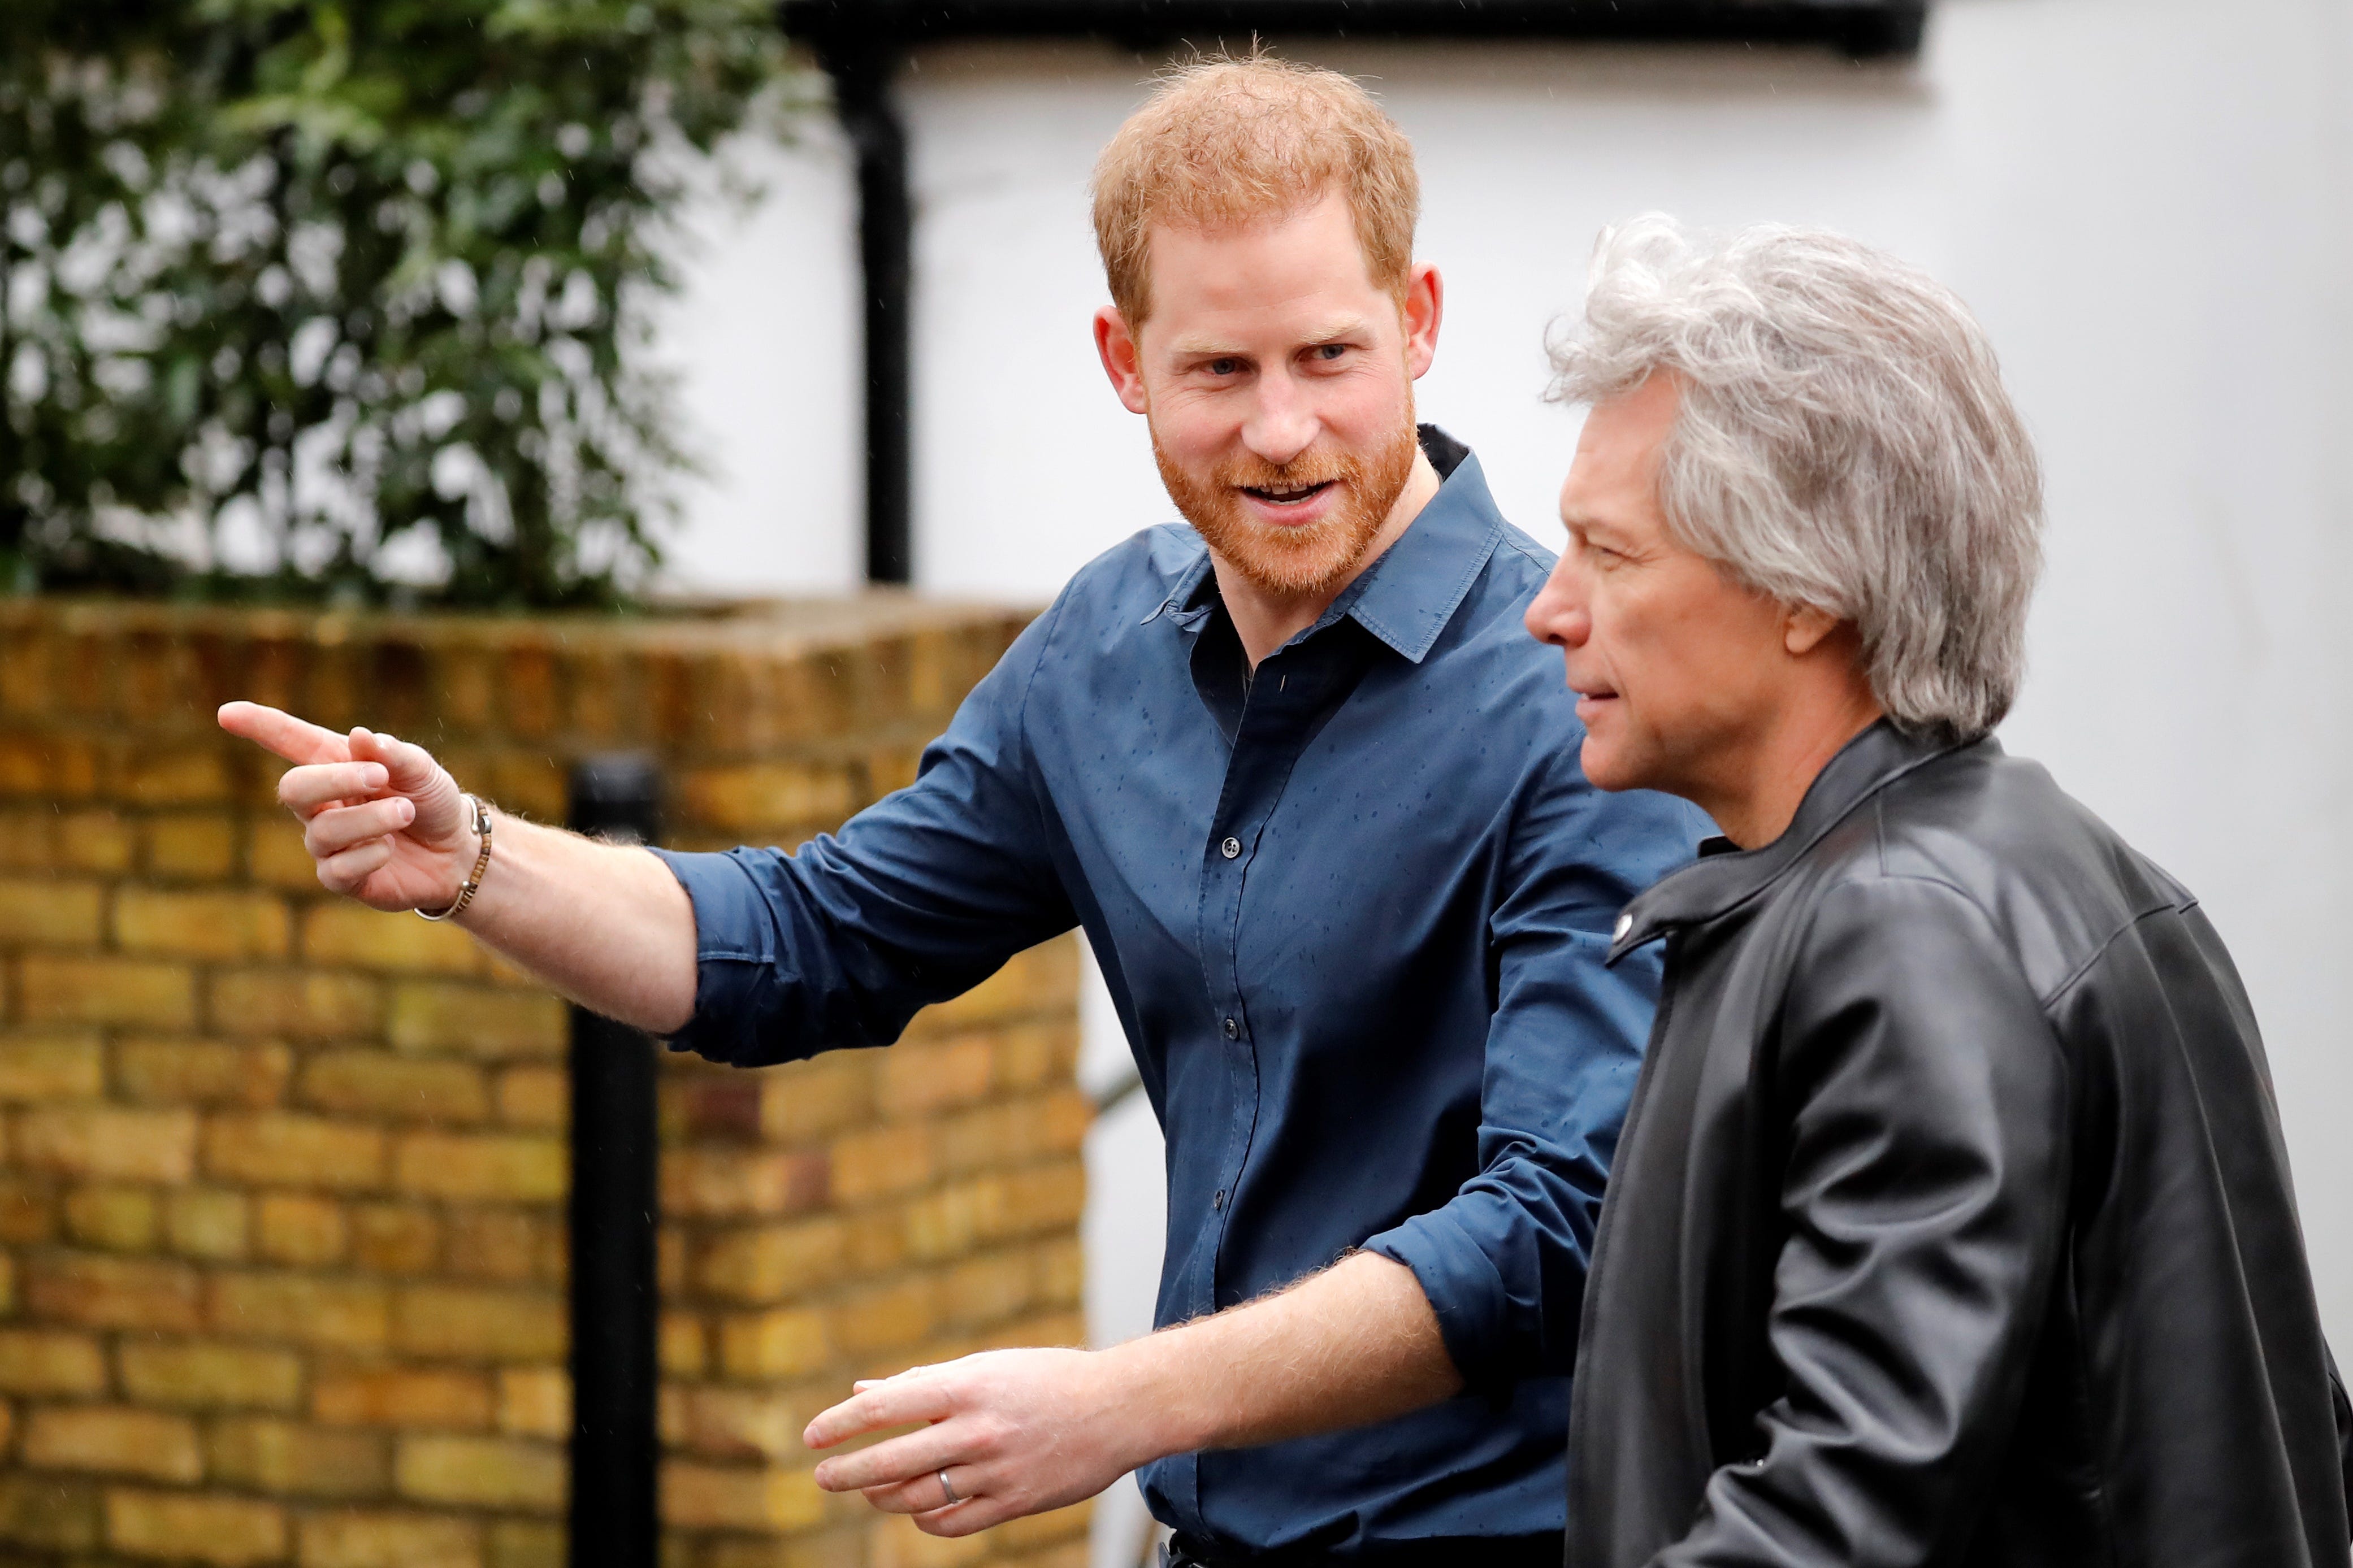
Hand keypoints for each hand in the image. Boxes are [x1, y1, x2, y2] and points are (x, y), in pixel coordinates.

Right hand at [217, 701, 474, 911]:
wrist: (456, 850)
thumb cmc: (432, 801)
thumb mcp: (424, 771)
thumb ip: (395, 755)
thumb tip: (360, 736)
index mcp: (337, 763)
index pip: (289, 740)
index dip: (259, 726)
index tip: (225, 713)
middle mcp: (323, 802)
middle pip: (294, 788)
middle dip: (335, 779)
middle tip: (379, 776)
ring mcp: (327, 842)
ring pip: (323, 830)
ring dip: (370, 818)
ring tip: (405, 812)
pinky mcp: (340, 877)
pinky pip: (336, 869)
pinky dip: (370, 855)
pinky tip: (390, 849)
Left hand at [805, 1348, 1154, 1537]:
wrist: (1119, 1408)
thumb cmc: (1047, 1379)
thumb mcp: (985, 1367)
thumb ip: (923, 1383)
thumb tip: (863, 1392)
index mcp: (968, 1385)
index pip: (886, 1407)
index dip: (841, 1423)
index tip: (812, 1436)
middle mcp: (978, 1429)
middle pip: (893, 1460)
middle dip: (847, 1471)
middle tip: (823, 1477)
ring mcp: (997, 1470)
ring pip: (918, 1497)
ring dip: (882, 1497)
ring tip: (869, 1490)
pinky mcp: (1015, 1502)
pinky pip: (953, 1522)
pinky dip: (925, 1518)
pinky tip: (916, 1509)